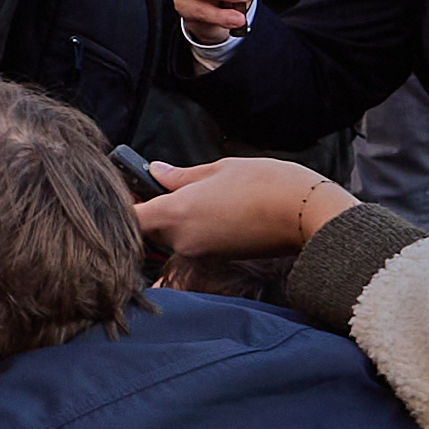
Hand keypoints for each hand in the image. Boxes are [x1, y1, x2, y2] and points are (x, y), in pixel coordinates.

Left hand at [128, 154, 357, 267]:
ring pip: (170, 238)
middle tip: (161, 184)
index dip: (122, 206)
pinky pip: (193, 244)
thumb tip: (155, 172)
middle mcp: (181, 240)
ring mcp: (200, 253)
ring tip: (197, 194)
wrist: (307, 215)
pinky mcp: (218, 260)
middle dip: (151, 211)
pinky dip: (195, 230)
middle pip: (147, 231)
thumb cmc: (266, 183)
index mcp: (174, 213)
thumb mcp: (219, 169)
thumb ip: (181, 176)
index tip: (127, 191)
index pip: (129, 219)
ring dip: (174, 220)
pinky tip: (215, 209)